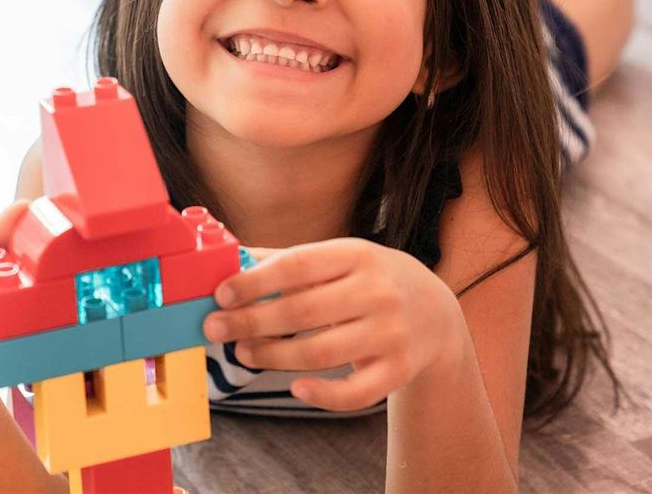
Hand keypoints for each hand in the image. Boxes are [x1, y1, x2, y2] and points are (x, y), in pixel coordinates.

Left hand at [203, 237, 464, 411]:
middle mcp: (378, 291)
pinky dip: (323, 395)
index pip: (298, 265)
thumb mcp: (337, 258)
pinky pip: (356, 392)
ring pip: (322, 353)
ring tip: (244, 353)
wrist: (436, 312)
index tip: (221, 294)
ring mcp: (392, 333)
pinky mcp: (399, 370)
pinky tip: (296, 387)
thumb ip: (285, 261)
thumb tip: (228, 261)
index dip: (256, 281)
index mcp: (357, 255)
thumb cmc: (367, 281)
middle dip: (252, 322)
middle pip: (303, 312)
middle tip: (215, 328)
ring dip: (274, 356)